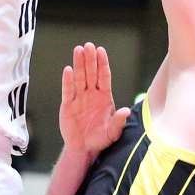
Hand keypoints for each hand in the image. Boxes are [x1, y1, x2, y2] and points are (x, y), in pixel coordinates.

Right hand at [60, 43, 129, 157]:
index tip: (101, 51)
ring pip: (79, 78)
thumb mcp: (112, 133)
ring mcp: (79, 98)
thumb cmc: (100, 139)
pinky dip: (67, 81)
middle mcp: (92, 94)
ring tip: (78, 50)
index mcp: (104, 97)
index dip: (102, 64)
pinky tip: (68, 70)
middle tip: (88, 45)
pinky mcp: (68, 105)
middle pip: (91, 73)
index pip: (104, 77)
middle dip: (90, 59)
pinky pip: (68, 91)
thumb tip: (127, 111)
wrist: (83, 149)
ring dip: (79, 64)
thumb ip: (118, 122)